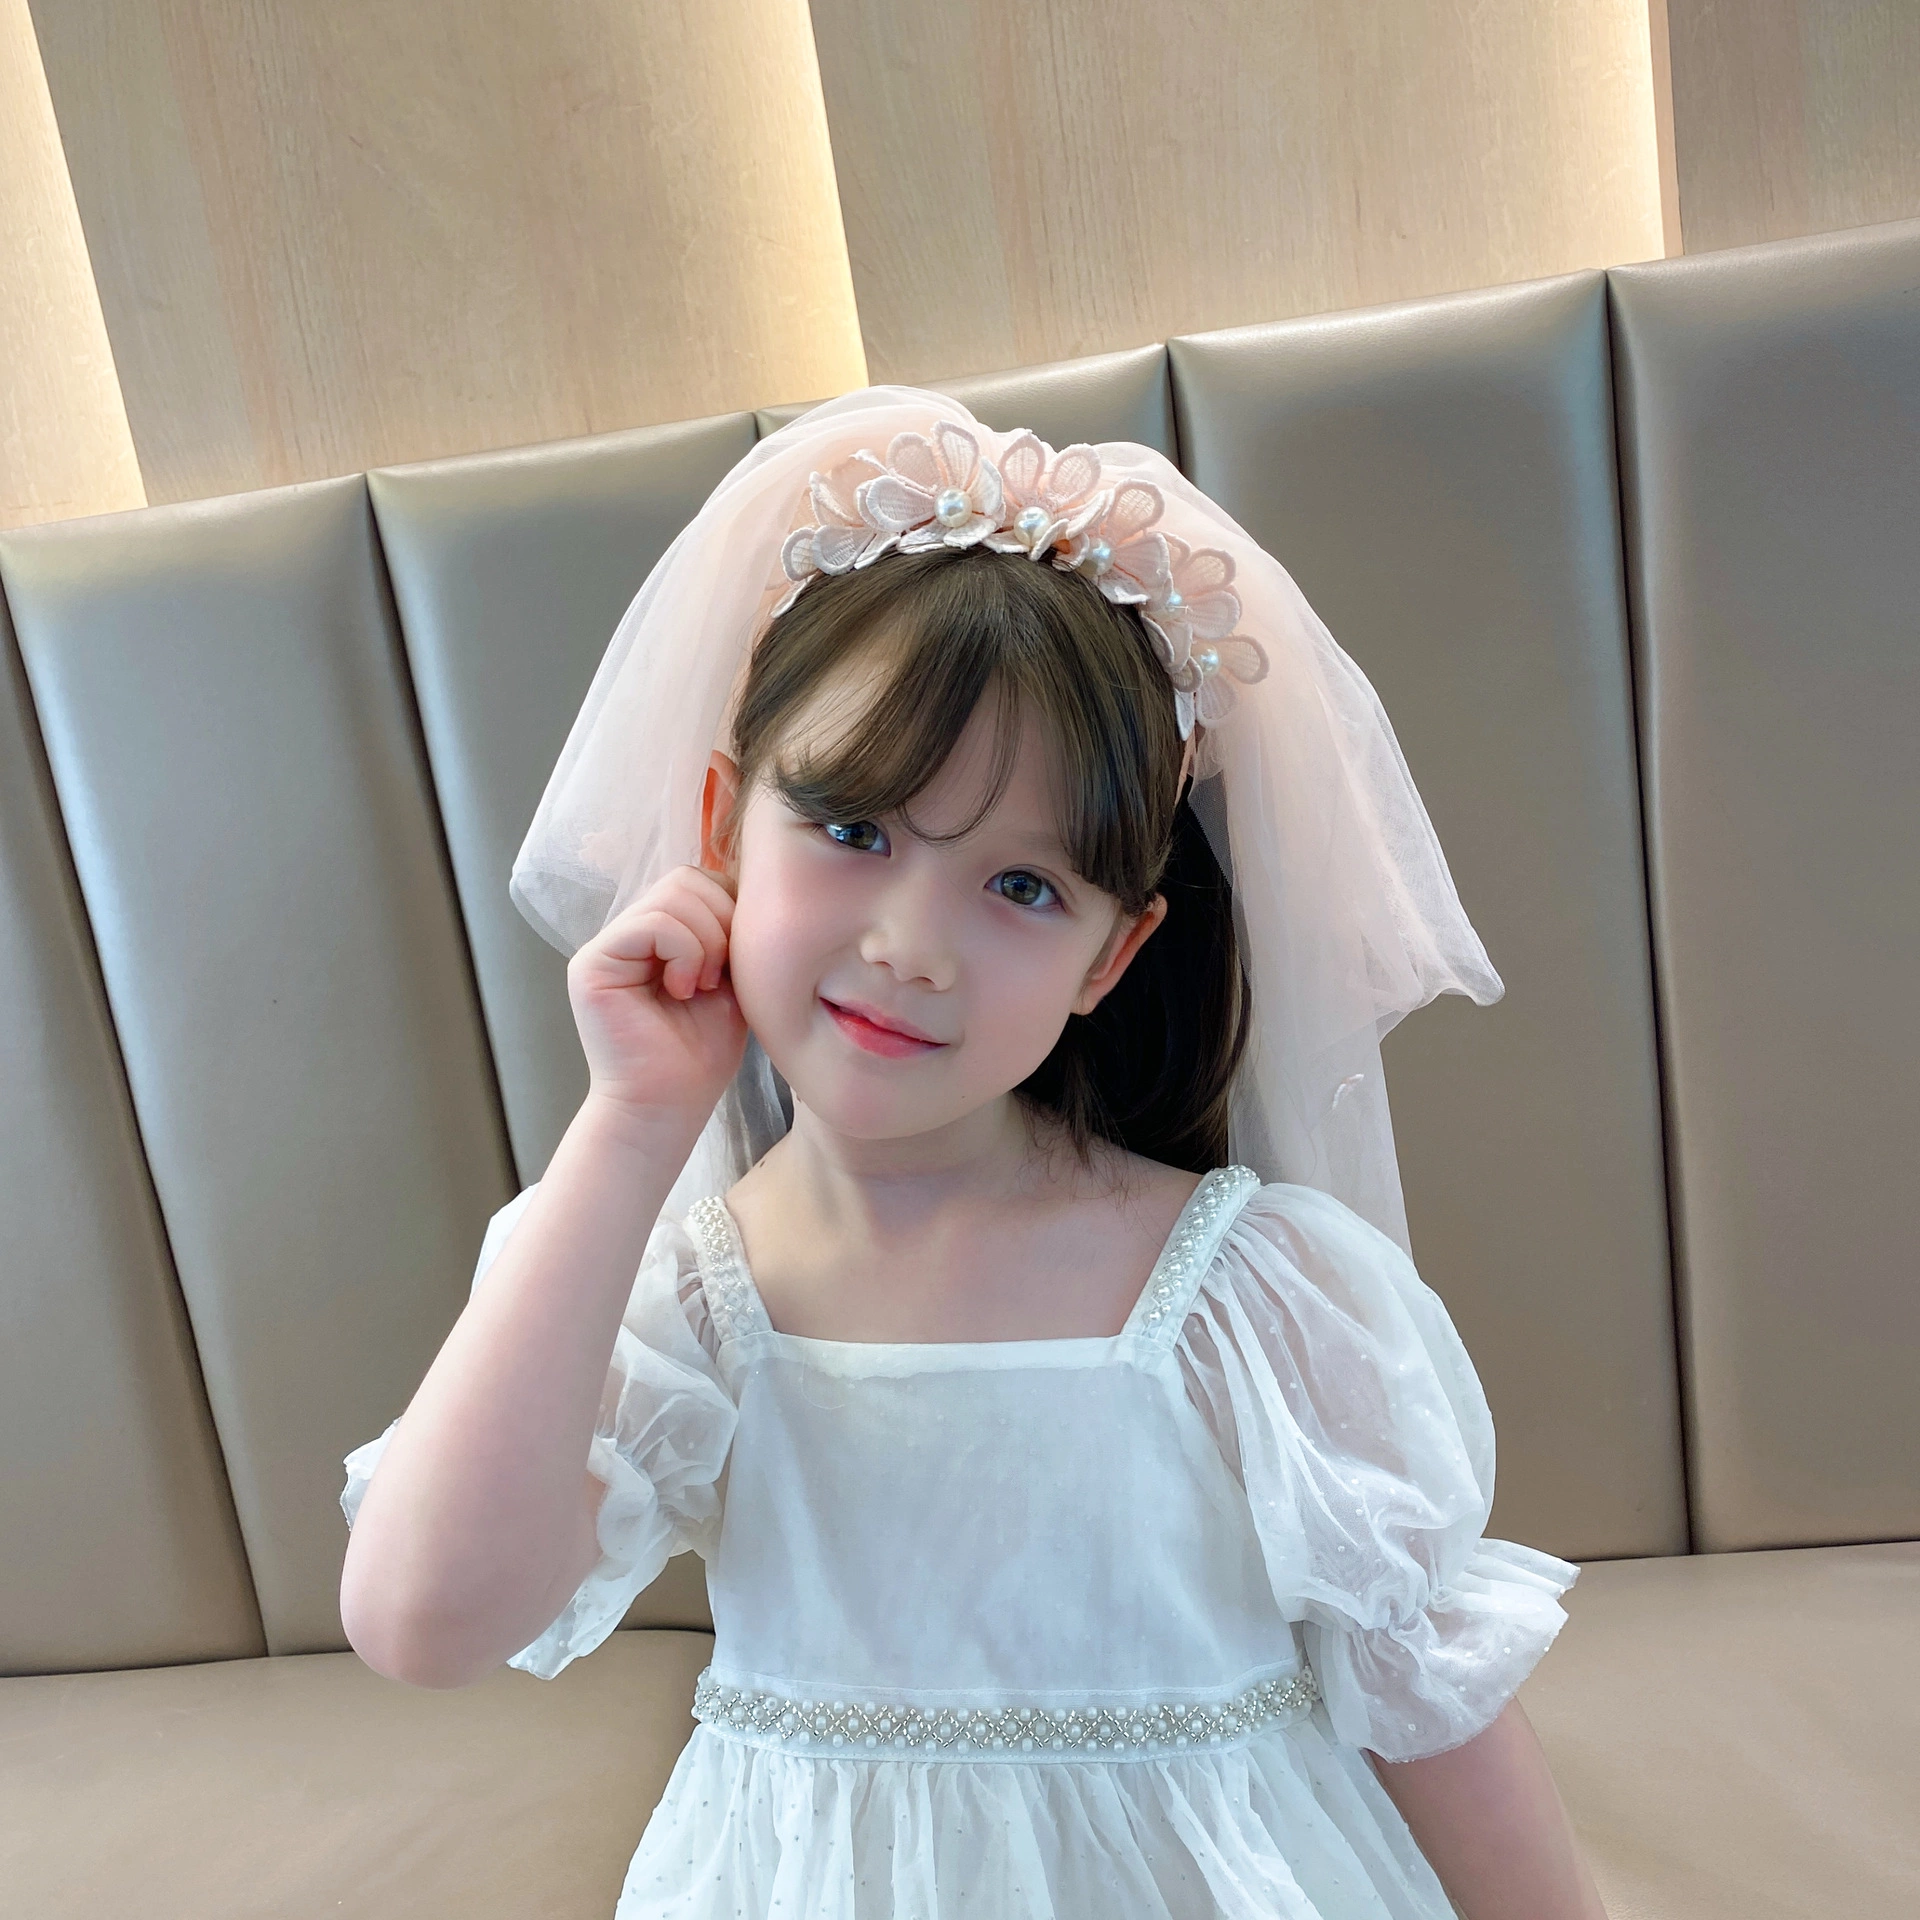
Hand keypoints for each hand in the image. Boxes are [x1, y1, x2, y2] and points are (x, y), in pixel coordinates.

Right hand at [565, 864, 749, 1131]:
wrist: (668, 1107)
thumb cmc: (700, 1054)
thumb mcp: (731, 980)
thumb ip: (729, 932)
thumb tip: (747, 889)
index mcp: (660, 933)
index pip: (700, 881)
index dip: (731, 911)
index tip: (737, 963)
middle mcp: (628, 932)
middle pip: (686, 878)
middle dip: (721, 923)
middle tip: (719, 976)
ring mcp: (607, 945)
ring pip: (672, 895)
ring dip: (705, 941)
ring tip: (700, 986)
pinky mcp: (592, 963)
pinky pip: (651, 924)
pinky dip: (684, 951)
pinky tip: (682, 989)